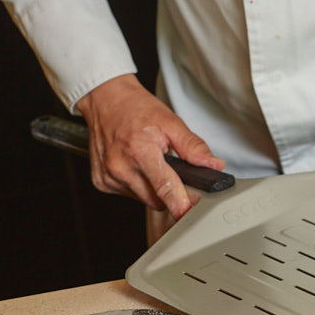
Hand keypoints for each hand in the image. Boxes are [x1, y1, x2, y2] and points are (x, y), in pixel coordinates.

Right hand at [74, 74, 224, 218]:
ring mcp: (109, 177)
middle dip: (169, 191)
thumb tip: (212, 165)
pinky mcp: (102, 183)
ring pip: (145, 200)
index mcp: (139, 151)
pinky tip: (135, 166)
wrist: (105, 100)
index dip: (181, 205)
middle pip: (158, 200)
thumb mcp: (170, 122)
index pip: (165, 189)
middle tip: (170, 169)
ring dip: (152, 188)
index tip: (191, 214)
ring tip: (149, 163)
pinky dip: (137, 185)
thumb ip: (193, 147)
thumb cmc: (135, 108)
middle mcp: (120, 167)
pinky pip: (130, 195)